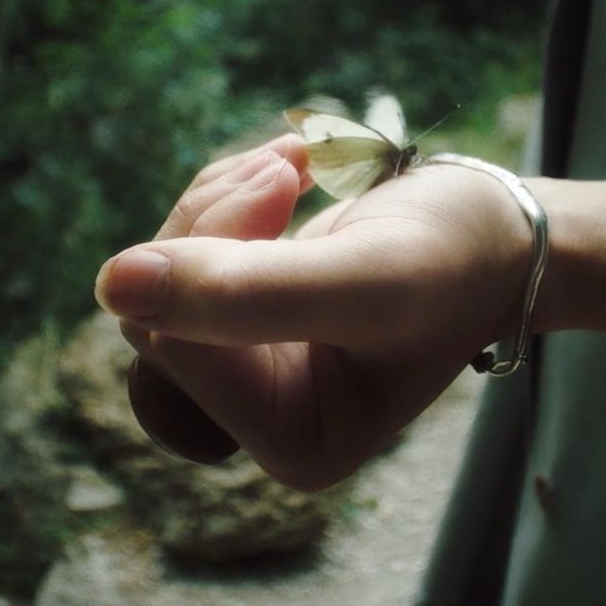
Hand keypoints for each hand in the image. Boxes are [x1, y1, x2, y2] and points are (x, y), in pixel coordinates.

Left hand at [96, 135, 532, 490]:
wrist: (494, 228)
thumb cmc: (452, 258)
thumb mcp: (365, 277)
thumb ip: (244, 293)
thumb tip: (111, 286)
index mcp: (295, 443)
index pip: (171, 350)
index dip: (210, 254)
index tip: (284, 187)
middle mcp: (261, 420)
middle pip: (151, 321)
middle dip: (209, 224)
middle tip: (284, 169)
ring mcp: (247, 370)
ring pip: (156, 282)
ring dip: (214, 203)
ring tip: (289, 162)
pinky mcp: (241, 319)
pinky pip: (178, 257)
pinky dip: (221, 198)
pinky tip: (283, 171)